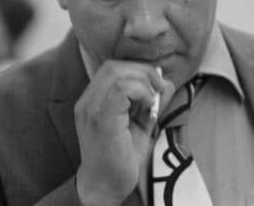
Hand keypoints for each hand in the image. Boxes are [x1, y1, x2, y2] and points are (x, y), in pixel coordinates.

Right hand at [74, 60, 173, 205]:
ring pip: (117, 73)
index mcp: (92, 100)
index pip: (112, 68)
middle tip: (159, 88)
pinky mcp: (102, 120)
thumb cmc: (122, 157)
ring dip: (142, 81)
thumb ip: (150, 102)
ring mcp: (91, 110)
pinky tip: (148, 108)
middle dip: (142, 71)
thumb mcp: (140, 123)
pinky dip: (141, 92)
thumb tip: (166, 82)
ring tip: (152, 101)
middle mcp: (87, 102)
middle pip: (113, 66)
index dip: (137, 70)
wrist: (106, 187)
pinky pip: (122, 90)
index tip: (156, 85)